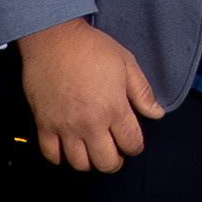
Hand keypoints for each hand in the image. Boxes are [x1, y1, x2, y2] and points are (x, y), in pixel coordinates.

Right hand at [14, 16, 162, 171]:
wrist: (53, 37)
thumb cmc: (90, 47)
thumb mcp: (126, 63)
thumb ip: (142, 92)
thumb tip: (156, 114)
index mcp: (114, 108)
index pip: (132, 144)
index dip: (134, 146)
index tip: (130, 141)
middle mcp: (91, 122)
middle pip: (107, 163)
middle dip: (114, 160)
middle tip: (113, 152)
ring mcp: (66, 125)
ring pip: (80, 164)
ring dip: (89, 161)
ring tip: (91, 150)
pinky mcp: (44, 123)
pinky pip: (52, 155)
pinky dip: (60, 157)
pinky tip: (67, 148)